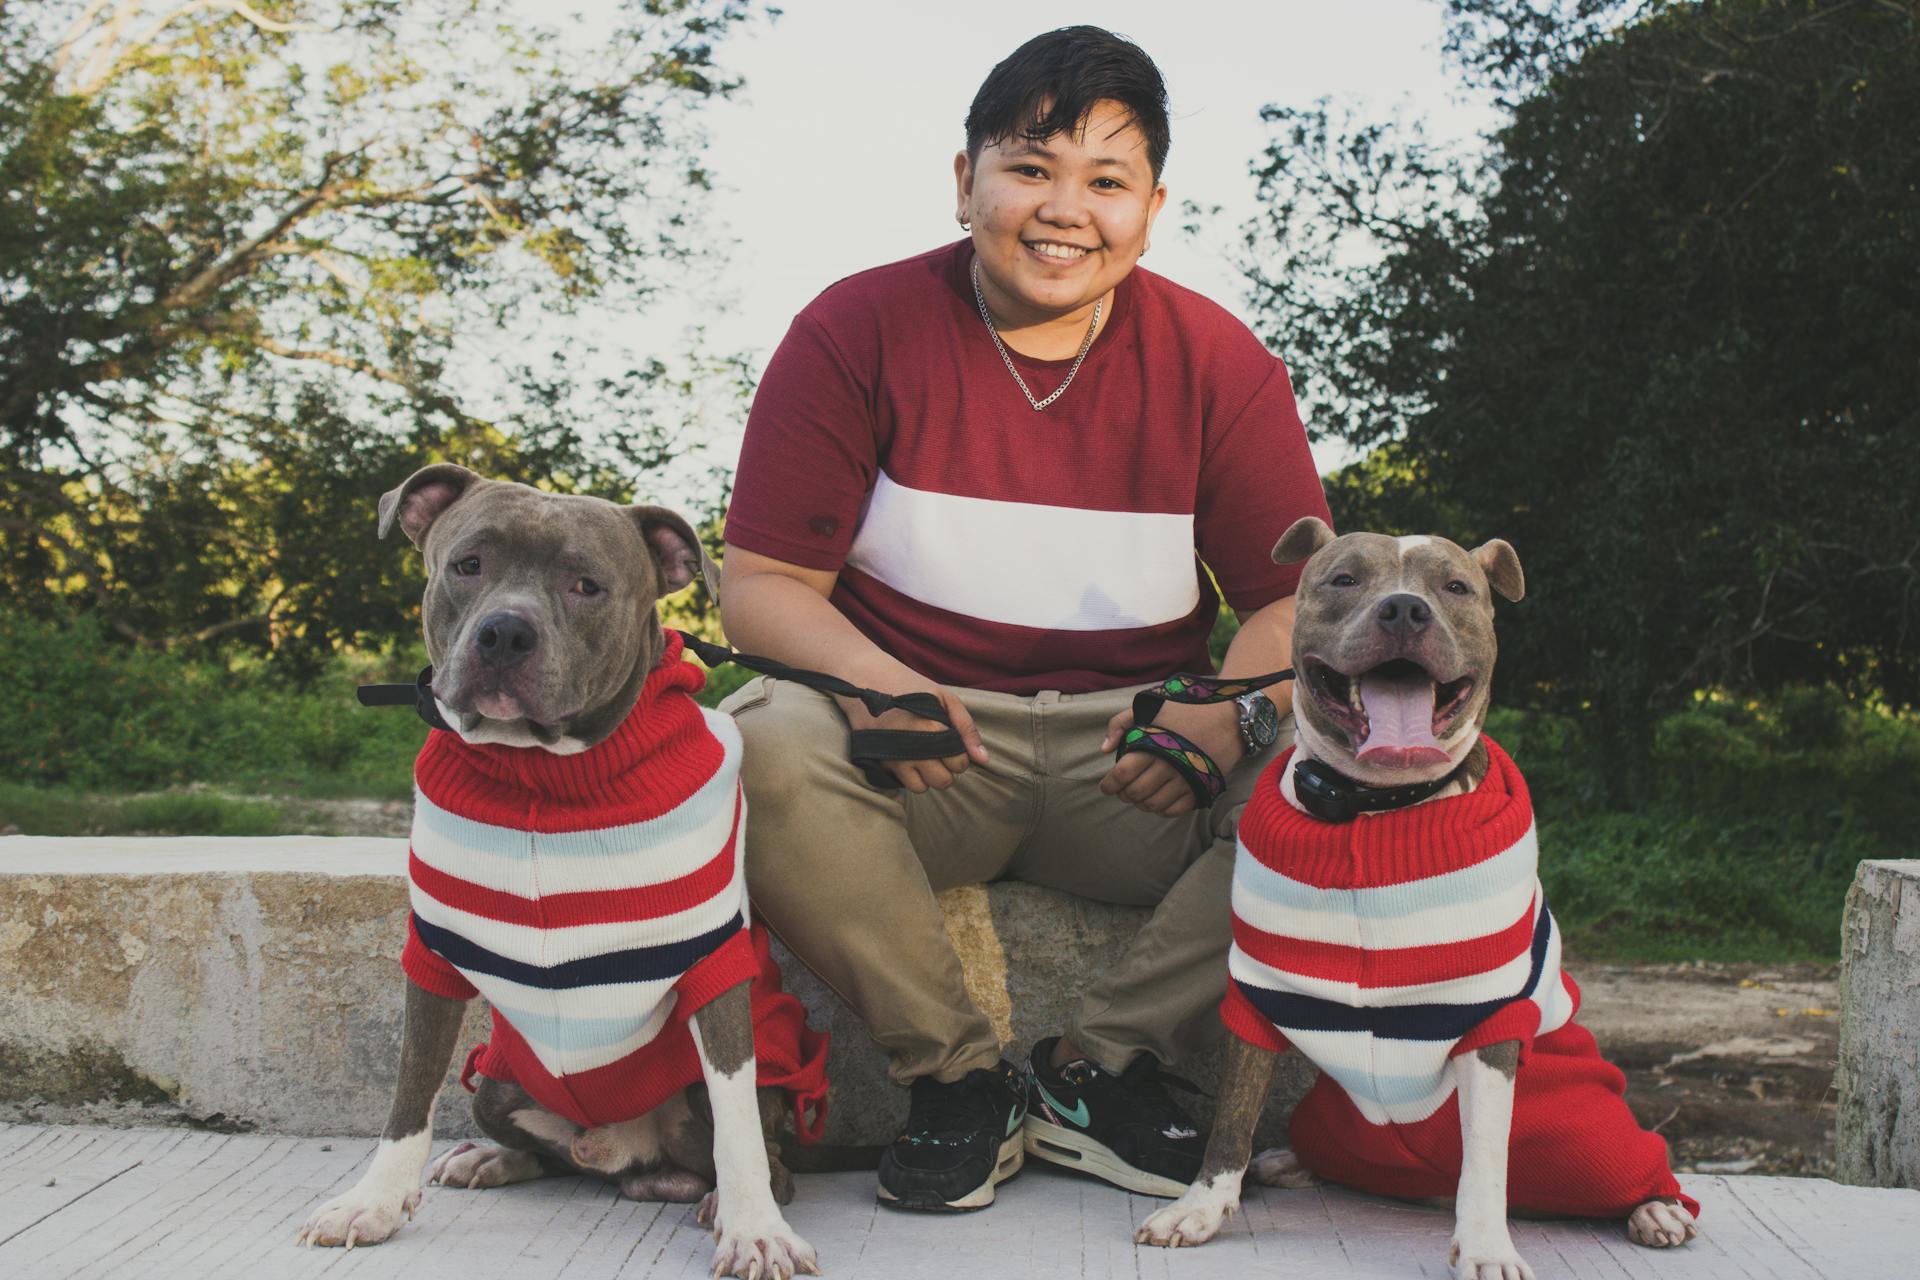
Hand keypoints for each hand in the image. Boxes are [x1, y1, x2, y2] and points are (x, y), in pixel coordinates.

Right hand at [839, 685, 987, 792]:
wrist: (863, 678)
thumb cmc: (908, 685)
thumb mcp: (944, 697)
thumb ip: (966, 728)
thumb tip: (983, 759)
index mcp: (931, 728)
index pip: (959, 763)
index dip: (960, 757)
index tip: (952, 745)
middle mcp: (912, 748)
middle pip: (942, 781)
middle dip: (946, 771)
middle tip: (940, 754)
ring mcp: (892, 757)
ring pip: (921, 788)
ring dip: (926, 777)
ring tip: (924, 758)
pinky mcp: (877, 761)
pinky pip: (900, 784)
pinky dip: (907, 776)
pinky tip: (908, 759)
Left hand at [1100, 698, 1245, 817]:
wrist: (1229, 715)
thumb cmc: (1186, 709)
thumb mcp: (1150, 707)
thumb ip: (1120, 724)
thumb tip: (1104, 749)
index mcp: (1152, 745)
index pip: (1122, 775)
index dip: (1109, 785)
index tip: (1105, 787)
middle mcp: (1168, 766)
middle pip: (1136, 793)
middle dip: (1124, 794)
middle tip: (1123, 790)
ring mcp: (1185, 780)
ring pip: (1153, 805)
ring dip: (1141, 804)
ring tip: (1139, 796)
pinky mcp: (1201, 788)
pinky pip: (1175, 810)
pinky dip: (1162, 810)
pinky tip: (1158, 800)